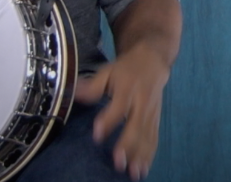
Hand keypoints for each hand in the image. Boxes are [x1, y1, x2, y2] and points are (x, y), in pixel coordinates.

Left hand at [74, 44, 169, 180]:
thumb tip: (74, 92)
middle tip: (118, 162)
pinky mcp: (156, 120)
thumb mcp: (108, 71)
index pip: (118, 107)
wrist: (153, 60)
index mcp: (127, 88)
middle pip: (136, 125)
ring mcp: (151, 113)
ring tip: (132, 173)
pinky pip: (153, 139)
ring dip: (140, 156)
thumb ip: (93, 85)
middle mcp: (141, 102)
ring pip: (147, 136)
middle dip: (128, 145)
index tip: (97, 135)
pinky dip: (149, 155)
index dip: (108, 121)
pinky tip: (142, 169)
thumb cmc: (126, 68)